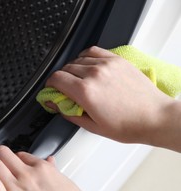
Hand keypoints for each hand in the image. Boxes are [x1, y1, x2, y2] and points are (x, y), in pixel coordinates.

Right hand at [46, 46, 177, 145]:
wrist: (153, 117)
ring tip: (78, 80)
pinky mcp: (116, 60)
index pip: (56, 78)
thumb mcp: (92, 126)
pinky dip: (85, 57)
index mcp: (86, 92)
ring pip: (77, 59)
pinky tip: (87, 67)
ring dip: (72, 69)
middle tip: (65, 89)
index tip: (51, 90)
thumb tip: (55, 104)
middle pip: (65, 68)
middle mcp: (94, 74)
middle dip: (61, 79)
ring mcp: (106, 65)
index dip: (50, 85)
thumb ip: (68, 112)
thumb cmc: (127, 125)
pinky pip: (92, 51)